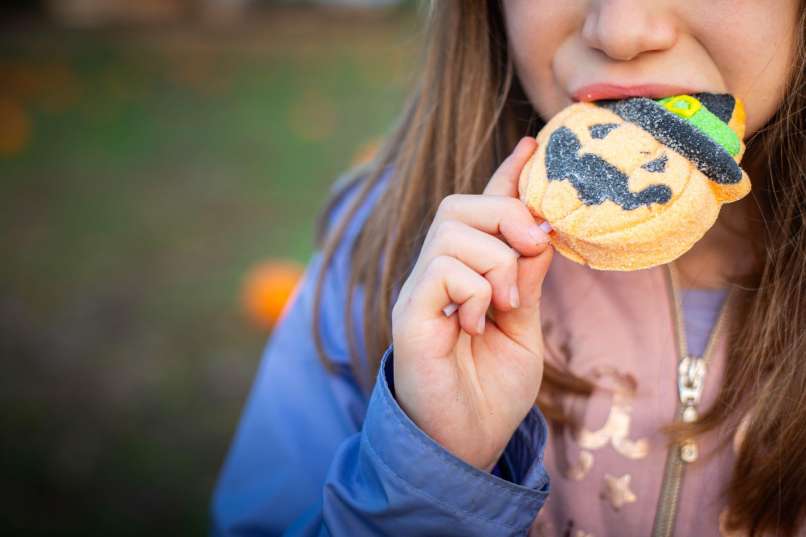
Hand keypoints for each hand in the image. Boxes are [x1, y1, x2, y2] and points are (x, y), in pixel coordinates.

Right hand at [391, 137, 553, 470]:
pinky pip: (442, 268)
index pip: (483, 211)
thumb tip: (540, 230)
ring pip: (453, 230)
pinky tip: (476, 323)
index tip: (531, 146)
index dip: (506, 176)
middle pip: (460, 205)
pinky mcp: (409, 314)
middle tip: (532, 251)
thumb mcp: (524, 328)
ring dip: (496, 262)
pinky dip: (474, 289)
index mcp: (466, 274)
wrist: (466, 444)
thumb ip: (527, 280)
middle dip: (507, 214)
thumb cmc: (492, 390)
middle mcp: (437, 275)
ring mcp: (419, 292)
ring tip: (503, 307)